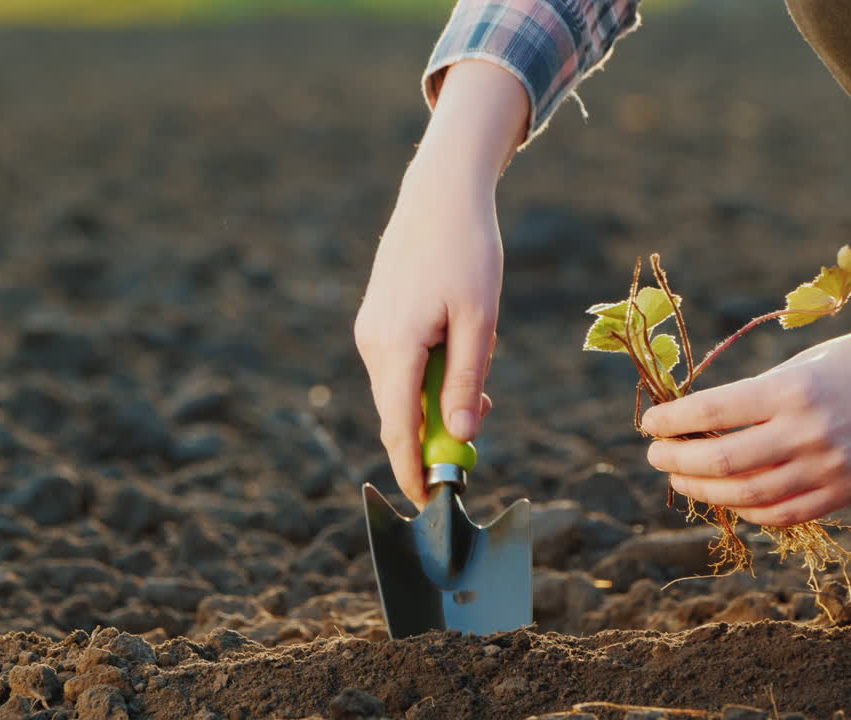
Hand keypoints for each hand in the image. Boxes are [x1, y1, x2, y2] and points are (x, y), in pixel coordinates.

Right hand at [354, 61, 526, 507]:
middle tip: (476, 439)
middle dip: (433, 438)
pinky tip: (457, 348)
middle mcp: (372, 344)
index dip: (413, 471)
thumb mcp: (480, 320)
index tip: (429, 503)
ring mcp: (369, 332)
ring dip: (435, 403)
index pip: (398, 428)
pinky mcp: (375, 321)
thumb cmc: (468, 252)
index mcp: (396, 347)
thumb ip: (467, 381)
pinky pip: (399, 367)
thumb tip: (462, 438)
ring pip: (401, 391)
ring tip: (479, 371)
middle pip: (398, 415)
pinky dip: (426, 377)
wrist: (439, 195)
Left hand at [641, 316, 850, 525]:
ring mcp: (829, 468)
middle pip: (720, 460)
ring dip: (702, 490)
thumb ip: (759, 395)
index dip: (671, 421)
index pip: (711, 410)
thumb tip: (702, 419)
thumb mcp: (805, 363)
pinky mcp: (848, 493)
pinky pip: (784, 515)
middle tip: (654, 455)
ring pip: (746, 496)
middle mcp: (807, 432)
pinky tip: (729, 500)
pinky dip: (748, 512)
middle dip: (675, 460)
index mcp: (792, 389)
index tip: (650, 423)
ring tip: (680, 476)